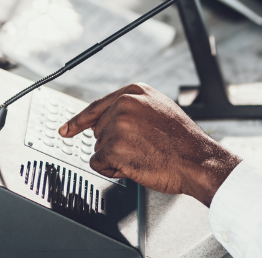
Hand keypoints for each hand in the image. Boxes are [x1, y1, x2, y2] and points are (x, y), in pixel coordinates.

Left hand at [60, 83, 240, 205]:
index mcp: (134, 92)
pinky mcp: (113, 147)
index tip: (65, 129)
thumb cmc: (182, 141)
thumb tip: (109, 118)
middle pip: (99, 130)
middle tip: (140, 148)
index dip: (79, 120)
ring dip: (115, 157)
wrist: (196, 159)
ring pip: (99, 147)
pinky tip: (134, 165)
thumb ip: (134, 109)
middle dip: (113, 144)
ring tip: (143, 155)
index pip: (97, 106)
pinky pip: (98, 163)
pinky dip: (112, 170)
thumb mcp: (159, 109)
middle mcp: (123, 105)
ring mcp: (117, 125)